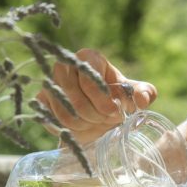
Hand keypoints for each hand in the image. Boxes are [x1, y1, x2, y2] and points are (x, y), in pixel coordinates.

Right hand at [36, 47, 156, 143]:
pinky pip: (52, 119)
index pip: (90, 79)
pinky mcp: (41, 100)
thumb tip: (142, 98)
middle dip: (95, 115)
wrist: (99, 115)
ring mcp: (49, 83)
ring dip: (84, 124)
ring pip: (64, 111)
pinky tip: (81, 127)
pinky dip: (69, 129)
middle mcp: (64, 66)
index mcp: (88, 57)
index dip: (103, 100)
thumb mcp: (135, 96)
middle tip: (107, 120)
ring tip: (96, 123)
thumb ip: (145, 94)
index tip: (115, 112)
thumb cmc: (117, 99)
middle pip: (76, 98)